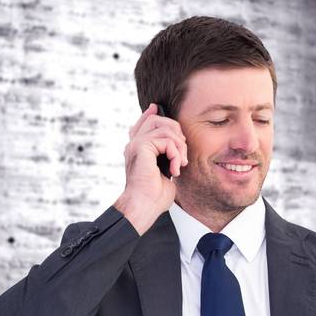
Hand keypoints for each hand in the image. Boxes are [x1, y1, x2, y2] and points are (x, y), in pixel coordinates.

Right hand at [114, 103, 186, 233]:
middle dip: (176, 131)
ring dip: (178, 145)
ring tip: (180, 163)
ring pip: (162, 126)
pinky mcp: (140, 147)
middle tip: (182, 154)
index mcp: (137, 150)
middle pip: (156, 120)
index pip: (142, 123)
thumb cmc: (153, 197)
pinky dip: (175, 153)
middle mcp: (133, 145)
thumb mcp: (164, 172)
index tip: (156, 108)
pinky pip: (165, 139)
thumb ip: (166, 156)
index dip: (150, 113)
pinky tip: (174, 168)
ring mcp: (136, 145)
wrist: (144, 207)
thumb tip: (176, 146)